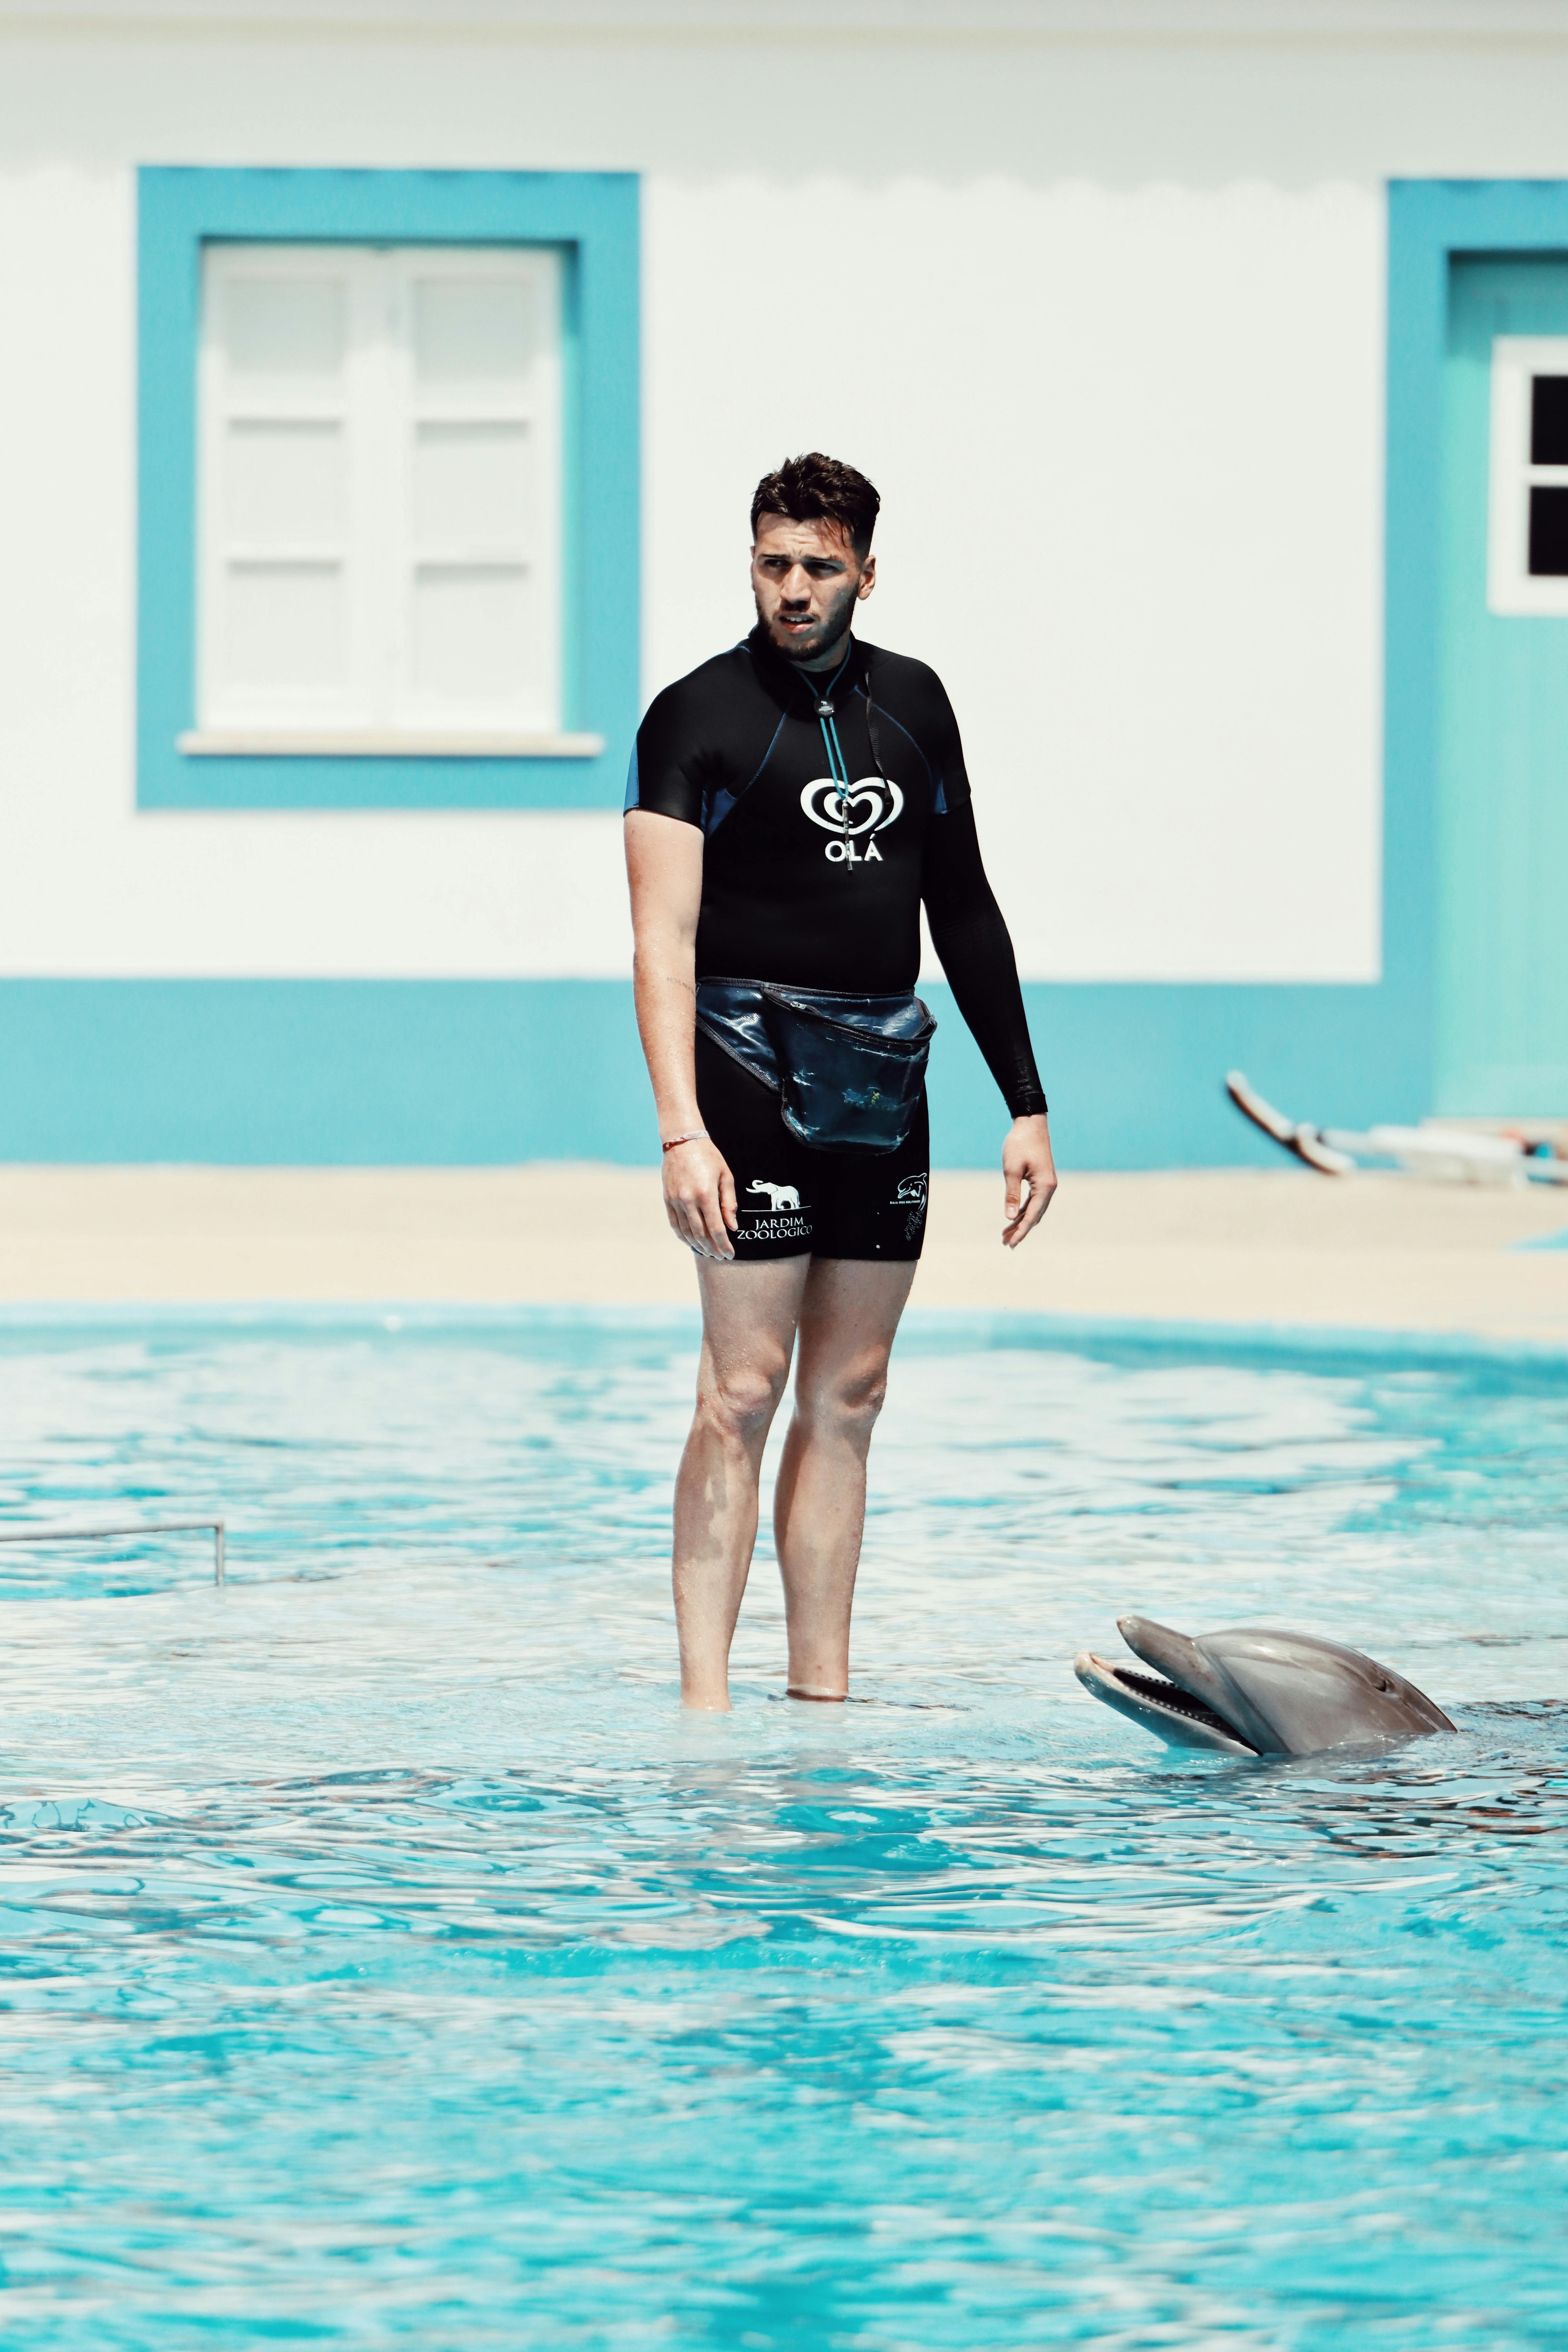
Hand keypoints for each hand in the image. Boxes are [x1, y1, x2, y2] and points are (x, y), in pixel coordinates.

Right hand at [663, 1136, 738, 1260]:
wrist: (682, 1141)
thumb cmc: (709, 1157)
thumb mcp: (725, 1176)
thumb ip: (729, 1203)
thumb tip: (732, 1227)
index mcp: (706, 1194)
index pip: (716, 1228)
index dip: (724, 1244)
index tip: (730, 1254)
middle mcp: (689, 1200)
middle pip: (701, 1234)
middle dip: (712, 1249)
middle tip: (720, 1256)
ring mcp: (675, 1200)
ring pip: (686, 1232)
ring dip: (698, 1245)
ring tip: (708, 1252)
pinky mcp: (667, 1199)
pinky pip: (674, 1224)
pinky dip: (683, 1236)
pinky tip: (691, 1242)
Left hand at [1002, 1113, 1056, 1247]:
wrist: (1030, 1124)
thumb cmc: (1019, 1144)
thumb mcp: (1011, 1169)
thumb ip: (1011, 1194)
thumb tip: (1009, 1217)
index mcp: (1044, 1186)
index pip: (1032, 1216)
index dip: (1021, 1231)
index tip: (1010, 1244)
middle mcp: (1049, 1188)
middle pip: (1035, 1216)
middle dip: (1020, 1230)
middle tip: (1005, 1244)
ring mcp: (1046, 1184)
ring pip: (1034, 1210)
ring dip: (1021, 1222)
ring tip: (1006, 1236)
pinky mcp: (1041, 1180)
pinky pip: (1033, 1201)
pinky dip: (1023, 1211)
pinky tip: (1013, 1218)